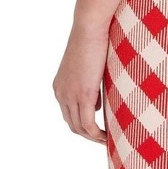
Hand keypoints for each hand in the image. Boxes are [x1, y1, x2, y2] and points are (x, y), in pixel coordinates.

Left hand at [53, 23, 109, 142]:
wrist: (89, 28)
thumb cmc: (93, 40)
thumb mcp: (89, 67)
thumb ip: (90, 85)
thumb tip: (98, 104)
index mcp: (60, 86)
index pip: (68, 114)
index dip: (82, 124)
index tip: (97, 129)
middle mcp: (60, 93)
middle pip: (72, 124)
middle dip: (87, 135)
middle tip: (104, 139)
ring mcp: (70, 95)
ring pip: (79, 127)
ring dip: (93, 137)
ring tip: (107, 140)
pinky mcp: (83, 94)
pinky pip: (88, 124)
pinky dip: (96, 134)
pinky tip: (107, 137)